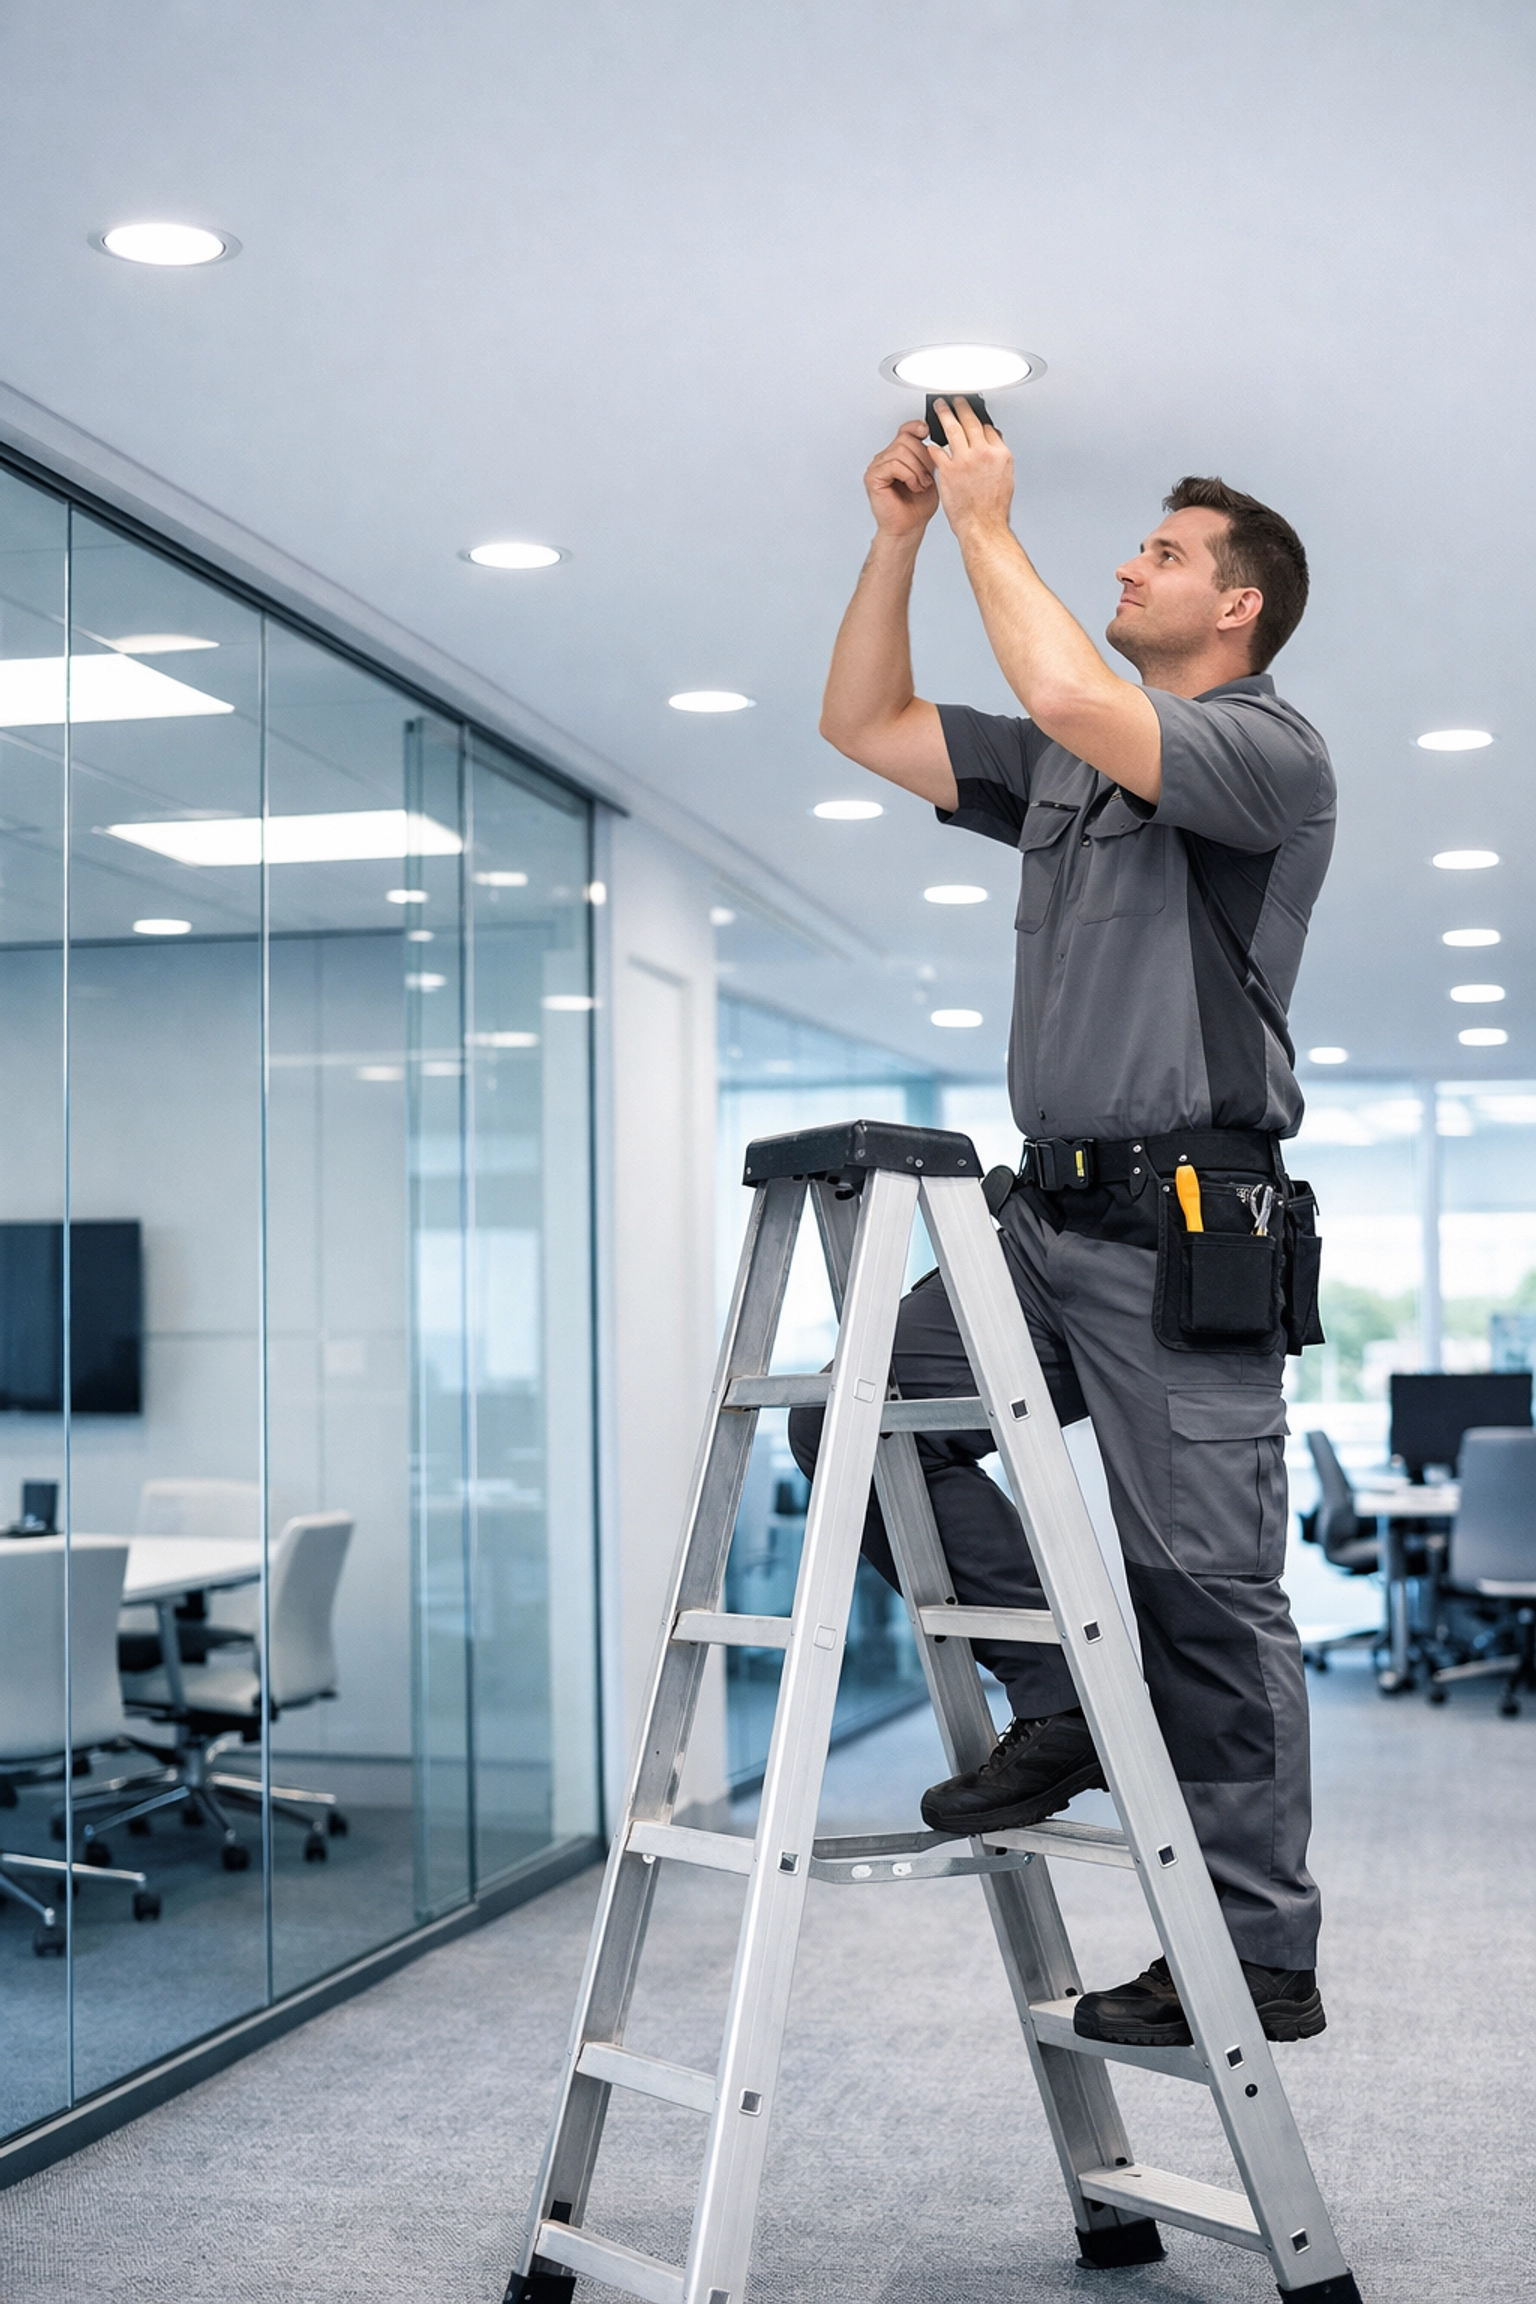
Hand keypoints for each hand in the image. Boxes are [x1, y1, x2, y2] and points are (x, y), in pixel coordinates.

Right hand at [864, 420, 940, 540]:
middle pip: (905, 439)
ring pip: (901, 451)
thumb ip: (929, 456)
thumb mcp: (930, 474)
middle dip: (922, 458)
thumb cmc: (917, 507)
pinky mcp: (873, 477)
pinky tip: (912, 486)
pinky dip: (908, 475)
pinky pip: (894, 465)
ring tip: (921, 485)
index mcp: (898, 455)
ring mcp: (877, 467)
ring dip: (917, 469)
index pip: (905, 430)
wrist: (909, 528)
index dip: (916, 427)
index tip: (927, 431)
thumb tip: (934, 441)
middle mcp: (886, 458)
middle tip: (927, 477)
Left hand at [925, 396, 1013, 539]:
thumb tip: (994, 448)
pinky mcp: (948, 470)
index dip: (980, 422)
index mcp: (1000, 454)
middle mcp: (983, 453)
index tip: (973, 417)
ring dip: (945, 414)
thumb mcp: (1006, 479)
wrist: (983, 527)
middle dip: (962, 407)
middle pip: (971, 421)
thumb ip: (997, 460)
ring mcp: (965, 460)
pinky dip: (932, 445)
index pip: (989, 429)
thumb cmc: (993, 509)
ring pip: (953, 429)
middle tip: (956, 400)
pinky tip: (929, 441)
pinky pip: (937, 451)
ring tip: (940, 407)